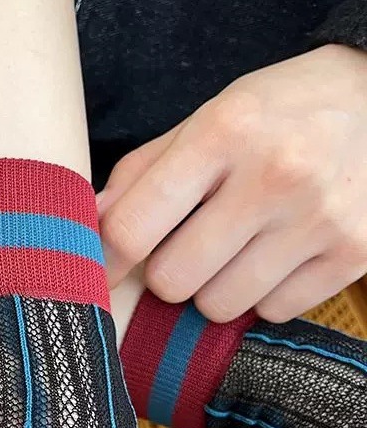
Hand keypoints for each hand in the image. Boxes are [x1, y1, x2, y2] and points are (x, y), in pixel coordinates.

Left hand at [99, 45, 366, 321]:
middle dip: (168, 273)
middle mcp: (275, 175)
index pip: (133, 229)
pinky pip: (272, 312)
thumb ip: (140, 174)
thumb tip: (87, 225)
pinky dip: (264, 294)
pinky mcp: (354, 254)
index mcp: (223, 133)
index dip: (108, 258)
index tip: (107, 266)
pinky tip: (277, 256)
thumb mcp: (204, 120)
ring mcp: (320, 218)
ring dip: (215, 288)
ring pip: (219, 306)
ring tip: (237, 249)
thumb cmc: (275, 115)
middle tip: (189, 247)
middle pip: (172, 281)